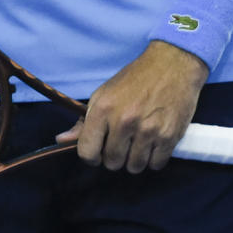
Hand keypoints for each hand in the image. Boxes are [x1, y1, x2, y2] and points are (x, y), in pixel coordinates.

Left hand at [56, 42, 207, 173]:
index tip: (98, 150)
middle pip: (112, 163)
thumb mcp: (104, 94)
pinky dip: (153, 159)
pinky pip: (156, 165)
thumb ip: (84, 121)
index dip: (91, 156)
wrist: (172, 65)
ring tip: (138, 143)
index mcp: (103, 109)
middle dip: (114, 156)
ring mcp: (148, 131)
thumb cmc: (135, 79)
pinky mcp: (169, 137)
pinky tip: (153, 145)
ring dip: (134, 159)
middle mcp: (124, 122)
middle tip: (122, 143)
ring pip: (134, 167)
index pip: (87, 152)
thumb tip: (60, 140)